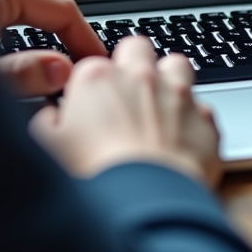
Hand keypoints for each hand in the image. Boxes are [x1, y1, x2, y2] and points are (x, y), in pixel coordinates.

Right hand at [29, 36, 222, 186]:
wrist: (146, 203)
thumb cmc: (95, 176)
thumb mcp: (47, 150)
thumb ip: (48, 124)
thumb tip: (51, 119)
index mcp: (97, 79)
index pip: (91, 63)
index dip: (89, 86)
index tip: (88, 106)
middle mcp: (140, 78)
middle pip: (137, 48)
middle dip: (132, 64)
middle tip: (126, 94)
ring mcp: (177, 94)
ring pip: (177, 65)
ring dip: (169, 80)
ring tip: (158, 108)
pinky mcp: (205, 119)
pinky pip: (202, 109)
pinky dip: (193, 121)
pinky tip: (182, 141)